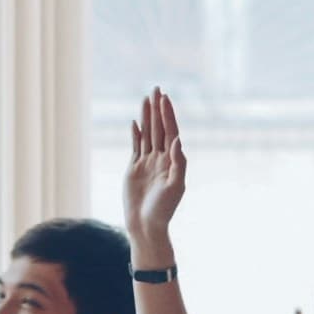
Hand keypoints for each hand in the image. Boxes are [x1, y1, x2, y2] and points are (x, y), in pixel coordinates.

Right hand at [123, 89, 185, 249]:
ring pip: (147, 134)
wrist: (146, 225)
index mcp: (172, 161)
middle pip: (159, 128)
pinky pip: (135, 146)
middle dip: (158, 109)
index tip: (165, 98)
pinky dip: (135, 134)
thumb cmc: (164, 209)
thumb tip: (178, 140)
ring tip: (146, 98)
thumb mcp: (176, 187)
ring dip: (146, 116)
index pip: (170, 132)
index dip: (168, 115)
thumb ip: (179, 163)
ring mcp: (147, 162)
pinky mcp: (134, 169)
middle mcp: (161, 158)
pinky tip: (135, 123)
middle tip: (157, 88)